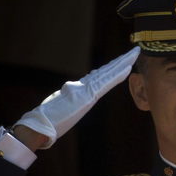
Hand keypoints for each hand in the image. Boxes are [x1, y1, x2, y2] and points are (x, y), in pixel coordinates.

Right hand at [14, 46, 140, 148]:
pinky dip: (117, 74)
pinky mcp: (85, 95)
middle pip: (106, 71)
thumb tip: (70, 88)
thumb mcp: (62, 105)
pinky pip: (106, 83)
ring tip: (134, 54)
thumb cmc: (49, 119)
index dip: (113, 69)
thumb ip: (69, 95)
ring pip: (107, 73)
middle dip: (121, 61)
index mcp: (80, 90)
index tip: (123, 63)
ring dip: (122, 63)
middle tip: (135, 51)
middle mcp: (83, 86)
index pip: (100, 77)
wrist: (40, 124)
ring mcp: (84, 89)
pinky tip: (128, 68)